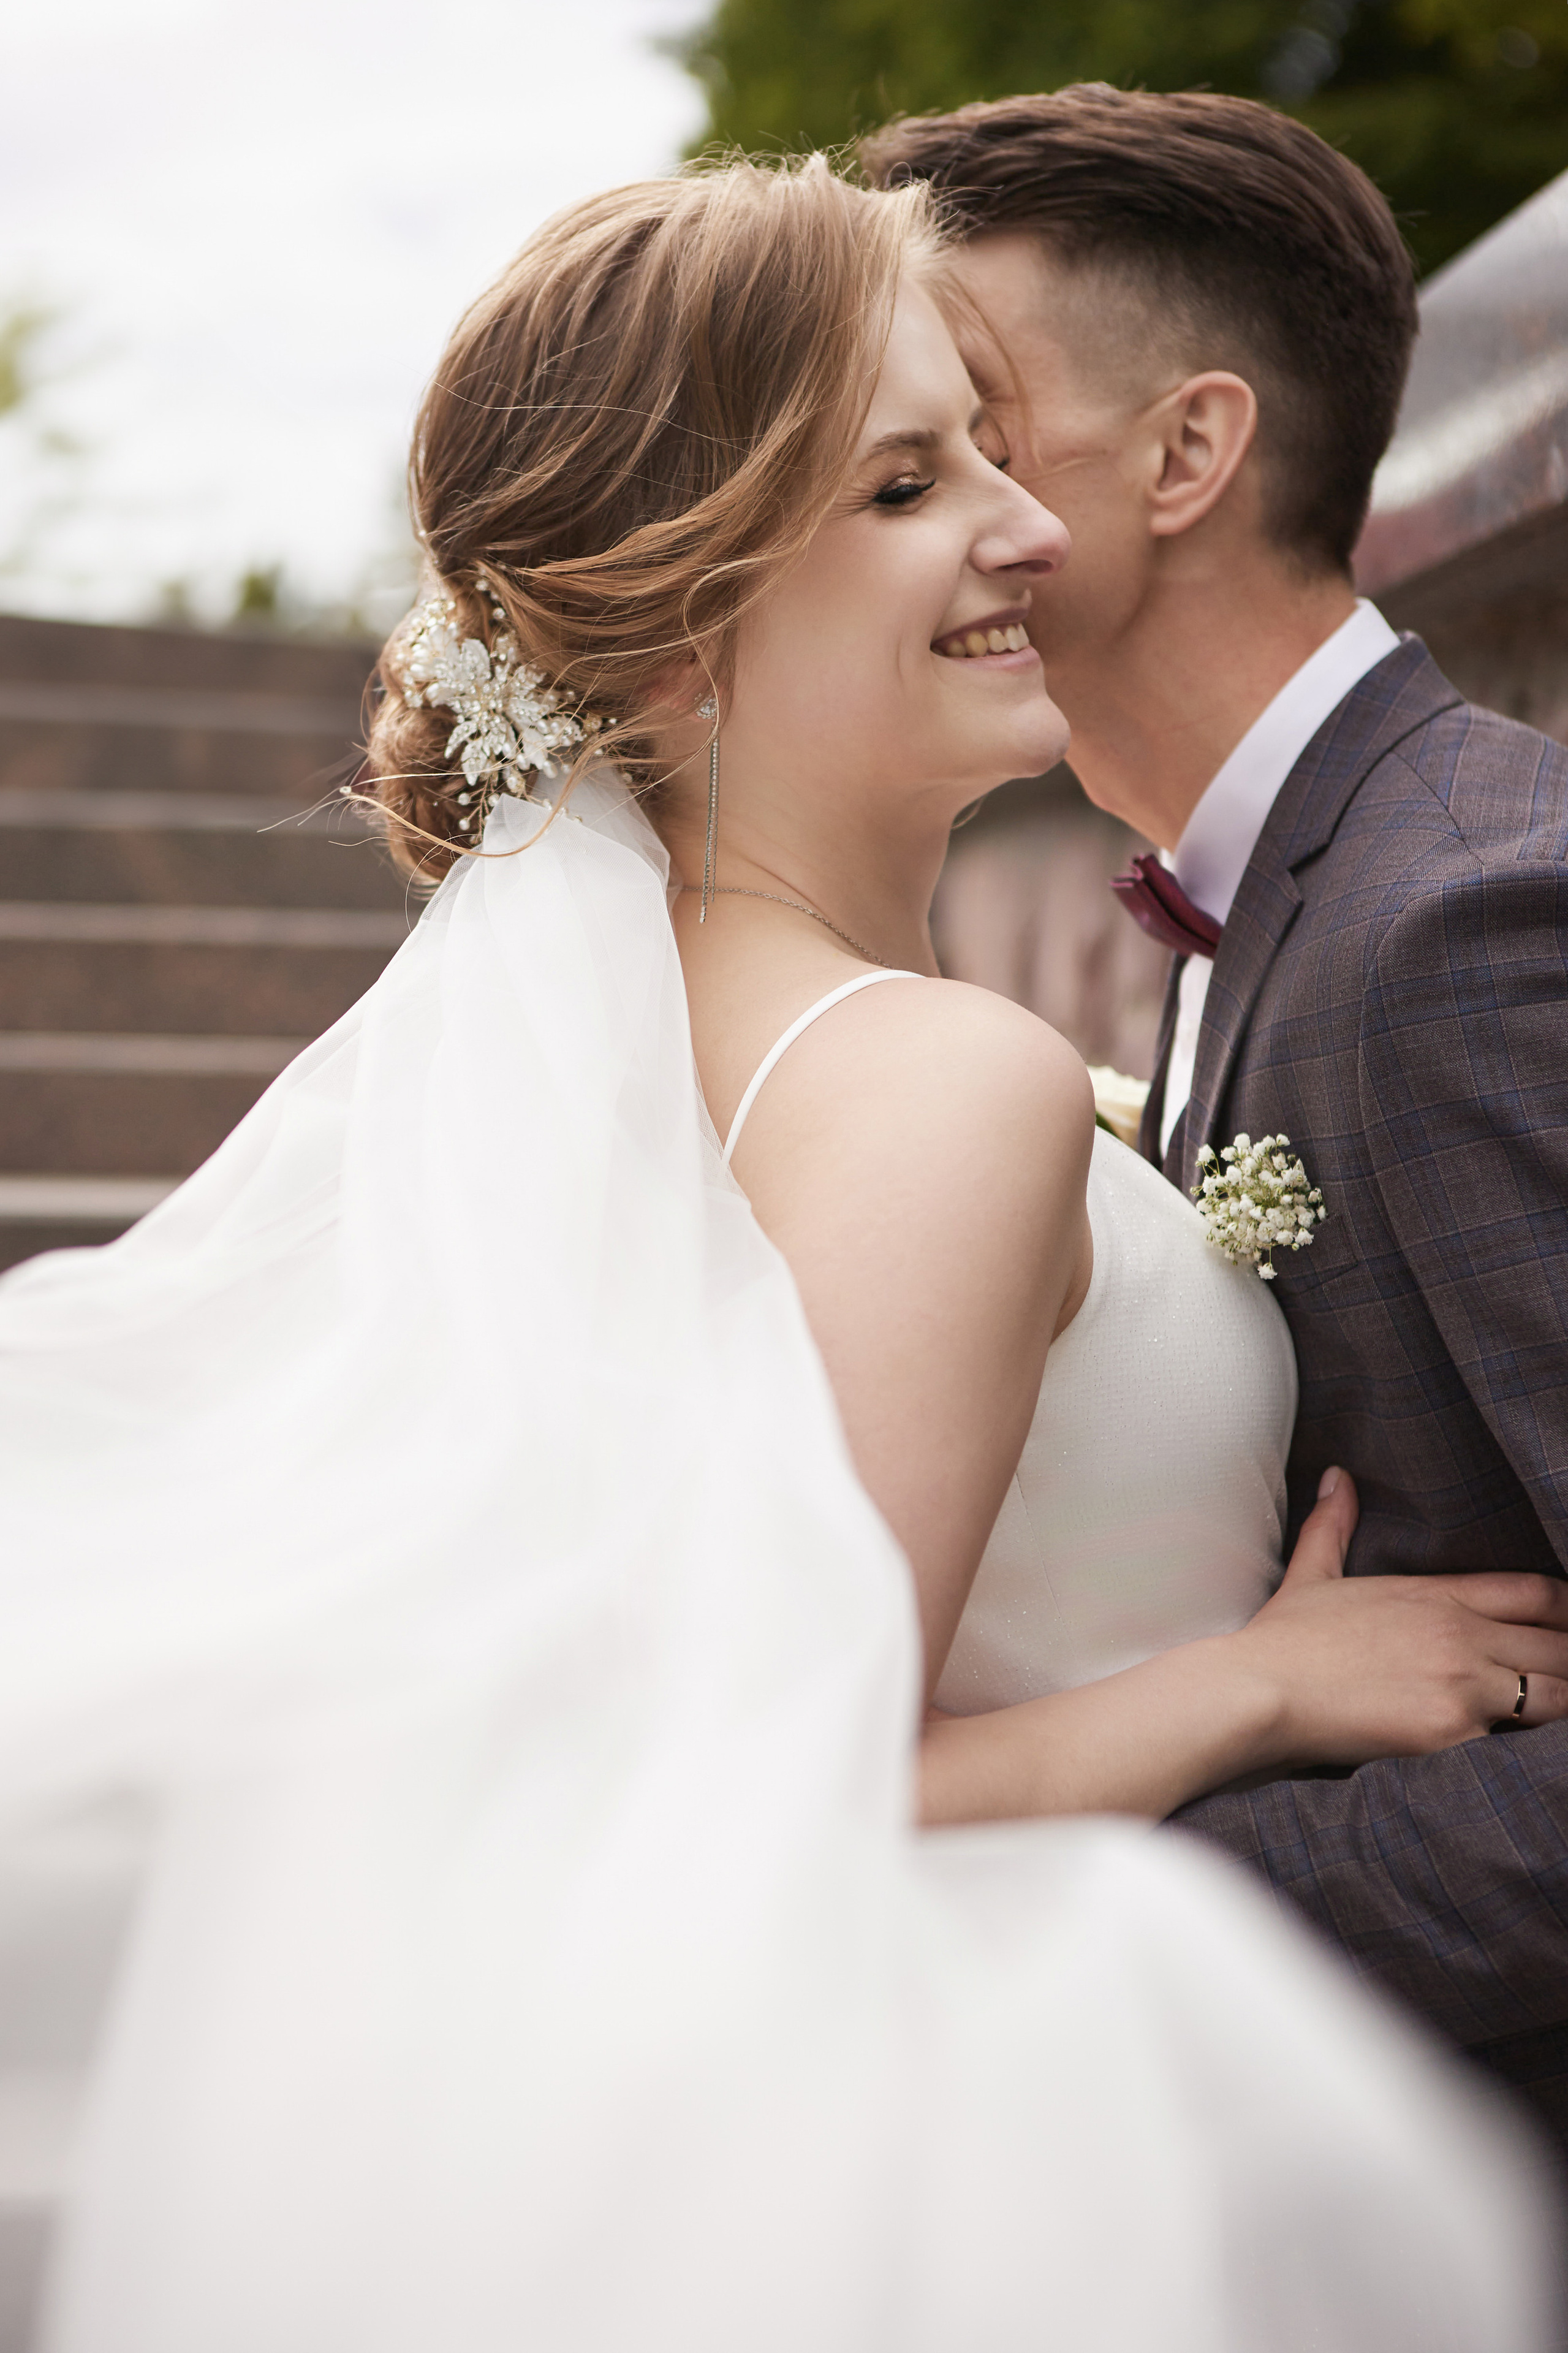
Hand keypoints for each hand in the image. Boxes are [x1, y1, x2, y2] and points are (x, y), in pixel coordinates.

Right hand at [1232, 1468, 1567, 1767]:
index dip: (1567, 1607)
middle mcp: (1459, 1631)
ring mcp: (1460, 1679)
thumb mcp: (1312, 1574)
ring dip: (1561, 1696)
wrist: (1262, 1691)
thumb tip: (1338, 1478)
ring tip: (1552, 1704)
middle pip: (1560, 1640)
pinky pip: (1516, 1733)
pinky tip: (1525, 1743)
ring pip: (1555, 1689)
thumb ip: (1333, 1525)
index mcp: (1434, 1593)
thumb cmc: (1284, 1640)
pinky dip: (1528, 1737)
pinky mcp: (1452, 1726)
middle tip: (1567, 1666)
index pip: (1533, 1590)